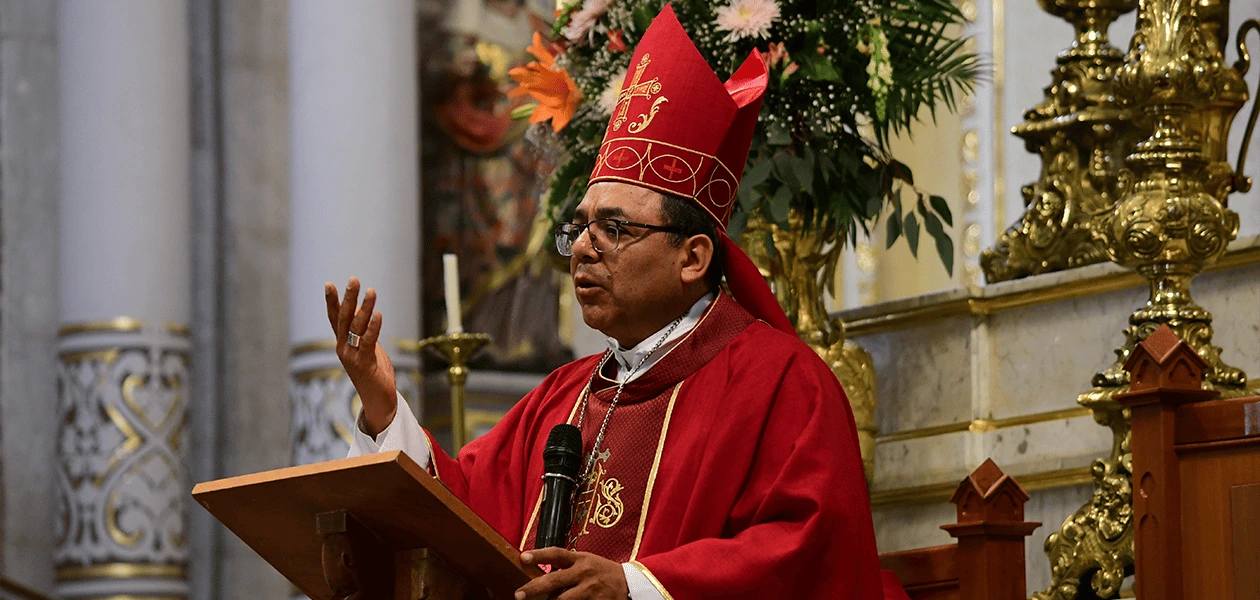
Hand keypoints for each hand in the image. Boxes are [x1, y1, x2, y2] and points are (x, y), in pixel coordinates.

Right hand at [325, 277, 396, 435]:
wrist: (378, 401)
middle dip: (348, 298)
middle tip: (353, 280)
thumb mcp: (369, 350)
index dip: (332, 302)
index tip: (329, 284)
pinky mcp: (364, 363)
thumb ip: (365, 334)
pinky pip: (368, 342)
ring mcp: (352, 356)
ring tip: (371, 291)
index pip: (336, 319)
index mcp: (343, 344)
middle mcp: (343, 348)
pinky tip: (378, 315)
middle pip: (344, 319)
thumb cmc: (375, 374)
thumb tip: (365, 314)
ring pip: (357, 327)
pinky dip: (373, 328)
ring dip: (365, 308)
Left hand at [515, 548, 628, 599]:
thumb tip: (541, 576)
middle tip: (519, 594)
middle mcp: (584, 573)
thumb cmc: (603, 572)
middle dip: (534, 588)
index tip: (523, 557)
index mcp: (581, 560)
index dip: (539, 555)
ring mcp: (590, 590)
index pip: (557, 554)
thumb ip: (567, 567)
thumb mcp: (587, 562)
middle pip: (554, 581)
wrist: (631, 585)